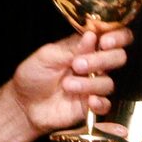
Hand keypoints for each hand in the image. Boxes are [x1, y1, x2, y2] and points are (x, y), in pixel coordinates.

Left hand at [0, 29, 129, 141]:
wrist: (24, 104)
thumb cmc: (33, 75)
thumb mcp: (48, 55)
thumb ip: (72, 47)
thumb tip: (92, 35)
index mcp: (84, 47)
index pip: (111, 37)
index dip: (117, 37)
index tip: (104, 42)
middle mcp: (93, 65)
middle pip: (117, 58)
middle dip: (101, 60)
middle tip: (78, 65)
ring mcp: (93, 86)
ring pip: (108, 82)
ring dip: (89, 83)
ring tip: (67, 85)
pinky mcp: (91, 106)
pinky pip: (106, 105)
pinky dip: (100, 102)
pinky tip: (89, 101)